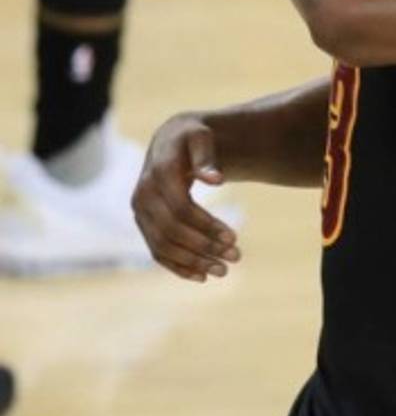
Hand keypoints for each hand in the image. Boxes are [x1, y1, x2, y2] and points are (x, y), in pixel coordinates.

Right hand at [131, 114, 240, 282]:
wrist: (170, 141)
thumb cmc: (192, 138)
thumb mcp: (201, 138)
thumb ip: (207, 157)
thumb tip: (217, 180)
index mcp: (157, 174)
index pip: (181, 209)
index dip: (207, 226)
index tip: (235, 238)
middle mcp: (142, 195)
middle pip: (171, 231)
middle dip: (204, 248)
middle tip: (236, 257)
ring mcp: (140, 212)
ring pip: (163, 246)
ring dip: (193, 262)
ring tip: (223, 271)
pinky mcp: (144, 224)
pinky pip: (156, 251)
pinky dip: (177, 266)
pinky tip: (201, 277)